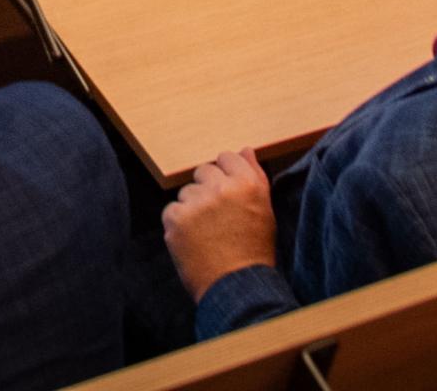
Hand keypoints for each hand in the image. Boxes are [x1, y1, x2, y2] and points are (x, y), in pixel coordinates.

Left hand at [162, 150, 278, 296]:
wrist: (237, 287)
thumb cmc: (253, 251)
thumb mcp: (264, 212)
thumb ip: (254, 176)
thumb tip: (245, 149)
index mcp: (248, 184)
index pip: (227, 157)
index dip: (225, 175)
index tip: (226, 193)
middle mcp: (222, 188)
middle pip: (203, 171)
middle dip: (207, 190)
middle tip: (216, 218)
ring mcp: (197, 202)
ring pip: (186, 192)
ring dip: (192, 208)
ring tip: (207, 234)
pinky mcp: (176, 218)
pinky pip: (171, 211)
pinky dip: (178, 225)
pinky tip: (193, 241)